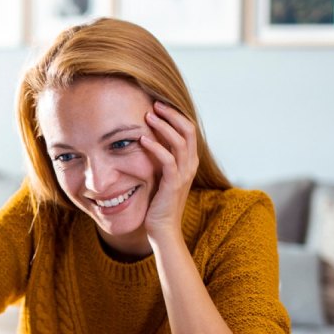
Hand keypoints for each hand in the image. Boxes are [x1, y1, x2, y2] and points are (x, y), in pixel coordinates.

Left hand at [140, 101, 198, 240]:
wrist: (163, 229)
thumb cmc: (159, 202)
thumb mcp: (162, 176)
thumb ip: (161, 159)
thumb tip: (148, 139)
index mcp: (189, 161)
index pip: (189, 129)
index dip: (176, 114)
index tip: (159, 104)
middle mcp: (190, 165)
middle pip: (188, 130)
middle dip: (171, 114)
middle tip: (154, 104)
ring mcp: (184, 174)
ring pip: (179, 141)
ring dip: (163, 126)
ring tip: (148, 116)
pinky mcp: (173, 184)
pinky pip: (167, 159)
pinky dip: (156, 147)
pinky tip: (143, 139)